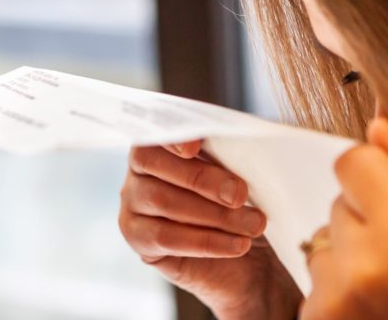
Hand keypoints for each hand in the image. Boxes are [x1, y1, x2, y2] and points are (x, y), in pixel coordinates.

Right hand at [119, 141, 302, 319]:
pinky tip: (238, 244)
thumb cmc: (244, 204)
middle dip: (202, 179)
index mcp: (163, 142)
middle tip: (240, 194)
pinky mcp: (138, 238)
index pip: (155, 130)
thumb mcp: (246, 174)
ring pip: (161, 201)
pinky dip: (206, 241)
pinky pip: (166, 237)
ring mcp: (133, 204)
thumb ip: (236, 154)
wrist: (251, 256)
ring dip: (214, 214)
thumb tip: (251, 143)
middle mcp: (140, 169)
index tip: (195, 146)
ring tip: (253, 224)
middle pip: (155, 164)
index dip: (171, 136)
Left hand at [301, 118, 387, 319]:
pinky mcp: (313, 316)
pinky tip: (370, 305)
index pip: (353, 160)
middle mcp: (360, 266)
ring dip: (350, 251)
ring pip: (323, 236)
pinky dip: (337, 281)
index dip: (376, 174)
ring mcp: (331, 296)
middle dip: (367, 216)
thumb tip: (379, 126)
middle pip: (338, 199)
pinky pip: (315, 272)